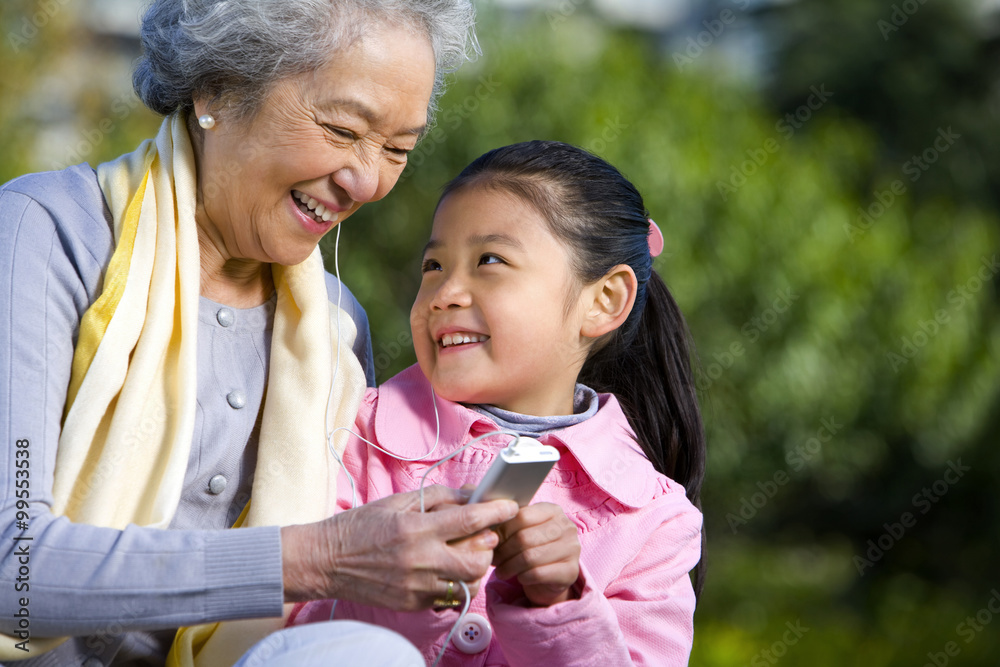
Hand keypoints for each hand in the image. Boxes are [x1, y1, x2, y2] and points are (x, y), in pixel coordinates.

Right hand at [281, 485, 517, 610]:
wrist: (325, 562)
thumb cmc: (360, 526)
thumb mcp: (397, 501)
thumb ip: (438, 498)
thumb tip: (472, 495)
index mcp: (415, 528)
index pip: (469, 520)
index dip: (496, 512)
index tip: (510, 507)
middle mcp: (419, 559)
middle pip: (477, 559)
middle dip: (489, 546)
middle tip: (487, 535)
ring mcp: (416, 586)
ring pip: (468, 583)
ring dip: (476, 568)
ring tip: (468, 554)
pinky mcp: (412, 604)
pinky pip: (449, 598)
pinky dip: (456, 585)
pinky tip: (448, 571)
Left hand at [492, 502, 580, 606]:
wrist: (551, 577)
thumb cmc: (533, 548)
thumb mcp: (524, 530)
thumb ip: (510, 524)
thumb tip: (487, 528)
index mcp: (553, 510)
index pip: (521, 516)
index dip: (502, 530)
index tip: (492, 540)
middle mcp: (566, 526)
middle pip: (524, 537)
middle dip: (504, 551)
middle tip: (494, 559)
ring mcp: (572, 549)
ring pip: (530, 557)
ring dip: (510, 566)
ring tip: (501, 571)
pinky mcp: (571, 571)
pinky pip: (538, 574)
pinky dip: (523, 577)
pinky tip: (519, 578)